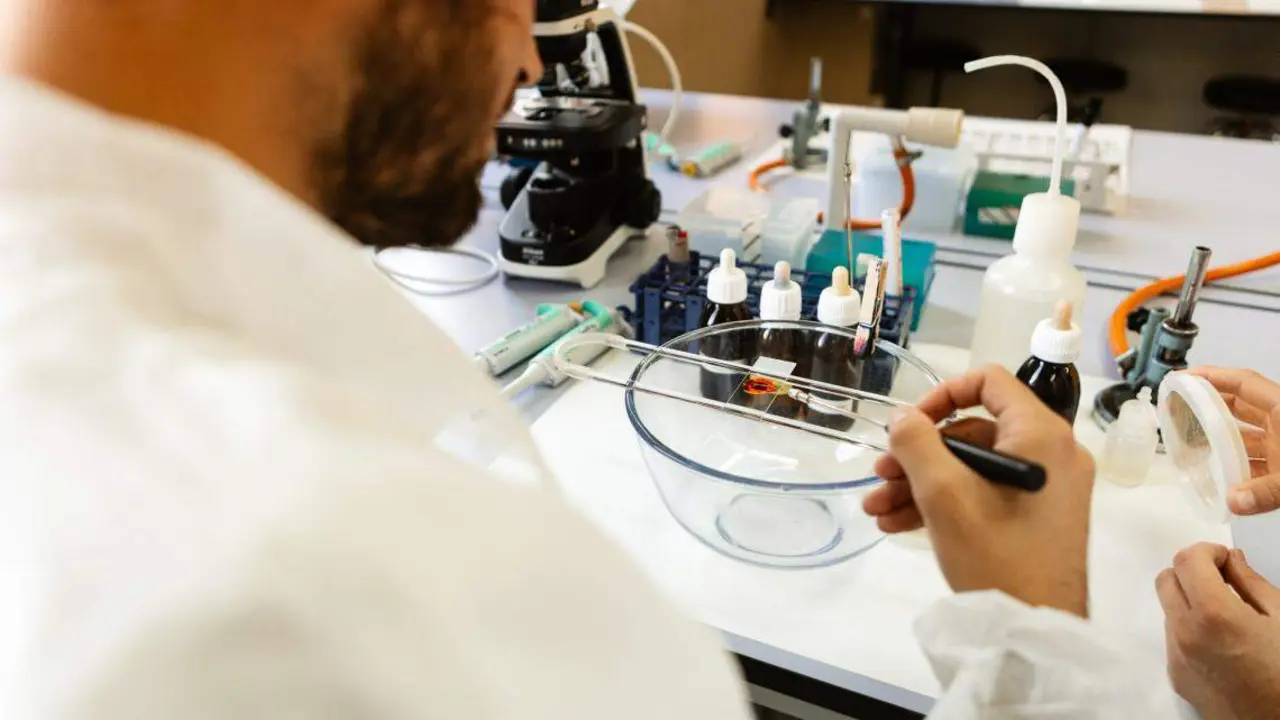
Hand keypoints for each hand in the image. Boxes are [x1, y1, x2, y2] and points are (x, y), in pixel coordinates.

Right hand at [862, 366, 1095, 616]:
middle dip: (918, 454)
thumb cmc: (996, 555)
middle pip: (973, 430)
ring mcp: (1047, 488)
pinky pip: (986, 492)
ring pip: (973, 466)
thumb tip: (902, 416)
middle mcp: (1052, 454)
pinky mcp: (1038, 516)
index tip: (909, 424)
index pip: (990, 382)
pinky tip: (898, 524)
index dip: (942, 393)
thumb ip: (916, 443)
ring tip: (878, 509)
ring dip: (921, 482)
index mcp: (1041, 435)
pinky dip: (945, 503)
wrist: (1034, 631)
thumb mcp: (944, 495)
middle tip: (881, 476)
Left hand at [1156, 543, 1279, 719]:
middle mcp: (1185, 633)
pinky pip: (1173, 639)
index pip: (1187, 561)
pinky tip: (1221, 643)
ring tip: (1227, 617)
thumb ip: (1252, 583)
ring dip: (1189, 601)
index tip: (1225, 560)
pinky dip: (1190, 629)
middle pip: (1166, 580)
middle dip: (1190, 572)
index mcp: (1214, 615)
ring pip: (1168, 609)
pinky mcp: (1176, 676)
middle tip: (1222, 580)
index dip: (1206, 551)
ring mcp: (1176, 657)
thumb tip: (1231, 559)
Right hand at [1188, 367, 1279, 515]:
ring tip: (1197, 445)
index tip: (1186, 377)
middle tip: (1183, 408)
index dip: (1213, 376)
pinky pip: (1262, 459)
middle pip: (1242, 405)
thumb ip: (1265, 493)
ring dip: (1226, 439)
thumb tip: (1233, 501)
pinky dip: (1244, 466)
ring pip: (1251, 434)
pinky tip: (1229, 478)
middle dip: (1212, 405)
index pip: (1243, 384)